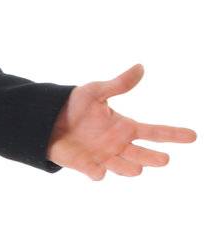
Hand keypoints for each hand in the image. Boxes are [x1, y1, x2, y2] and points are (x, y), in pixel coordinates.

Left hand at [46, 64, 196, 179]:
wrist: (46, 121)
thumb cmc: (73, 105)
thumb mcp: (95, 91)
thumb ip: (118, 84)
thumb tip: (140, 67)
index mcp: (125, 127)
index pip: (155, 132)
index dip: (173, 134)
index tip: (193, 136)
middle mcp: (118, 145)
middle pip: (143, 155)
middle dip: (153, 158)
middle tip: (164, 160)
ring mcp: (103, 157)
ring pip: (124, 168)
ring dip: (130, 168)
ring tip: (138, 169)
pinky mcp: (86, 165)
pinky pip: (96, 173)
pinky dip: (98, 173)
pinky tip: (98, 171)